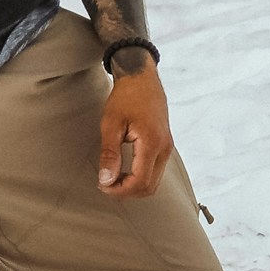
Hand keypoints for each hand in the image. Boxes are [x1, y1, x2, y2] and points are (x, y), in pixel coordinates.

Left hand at [99, 62, 172, 197]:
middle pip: (149, 187)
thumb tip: (106, 180)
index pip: (140, 182)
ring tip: (112, 178)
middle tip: (105, 184)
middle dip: (126, 192)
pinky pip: (155, 171)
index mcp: (152, 143)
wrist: (141, 78)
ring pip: (154, 182)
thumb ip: (109, 154)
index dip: (120, 190)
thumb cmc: (126, 97)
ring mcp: (167, 147)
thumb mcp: (111, 124)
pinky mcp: (165, 145)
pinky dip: (140, 177)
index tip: (102, 185)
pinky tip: (124, 171)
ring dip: (133, 186)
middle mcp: (164, 148)